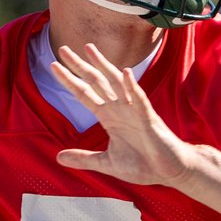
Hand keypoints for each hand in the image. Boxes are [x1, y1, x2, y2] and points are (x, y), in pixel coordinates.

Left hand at [51, 43, 193, 186]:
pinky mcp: (149, 119)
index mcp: (108, 117)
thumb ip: (83, 159)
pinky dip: (132, 86)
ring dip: (103, 65)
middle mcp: (119, 108)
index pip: (84, 94)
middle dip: (79, 66)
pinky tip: (126, 72)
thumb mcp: (106, 163)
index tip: (53, 66)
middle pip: (95, 82)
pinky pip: (140, 99)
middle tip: (62, 49)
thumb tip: (58, 158)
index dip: (69, 81)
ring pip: (116, 82)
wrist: (167, 172)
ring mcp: (134, 111)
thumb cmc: (141, 165)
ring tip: (89, 49)